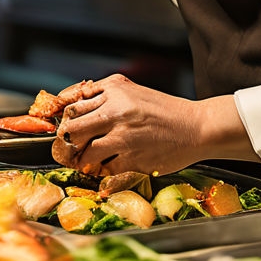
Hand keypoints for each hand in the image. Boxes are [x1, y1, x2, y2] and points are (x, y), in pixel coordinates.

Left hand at [52, 74, 256, 175]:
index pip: (73, 104)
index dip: (64, 118)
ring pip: (84, 152)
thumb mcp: (131, 92)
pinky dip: (102, 169)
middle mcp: (116, 111)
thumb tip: (71, 105)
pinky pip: (103, 168)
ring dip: (82, 158)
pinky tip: (108, 165)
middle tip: (69, 145)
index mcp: (114, 91)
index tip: (63, 126)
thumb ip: (103, 95)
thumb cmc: (163, 111)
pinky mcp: (131, 159)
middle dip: (67, 140)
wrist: (197, 128)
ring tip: (85, 159)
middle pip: (72, 129)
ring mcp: (122, 137)